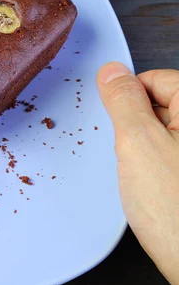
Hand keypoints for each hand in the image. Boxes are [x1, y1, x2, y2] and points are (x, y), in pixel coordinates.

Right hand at [97, 62, 178, 283]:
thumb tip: (113, 72)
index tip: (121, 122)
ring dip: (144, 149)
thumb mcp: (138, 143)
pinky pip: (169, 158)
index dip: (130, 98)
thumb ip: (124, 101)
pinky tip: (155, 189)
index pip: (158, 79)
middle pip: (162, 105)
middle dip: (137, 126)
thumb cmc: (177, 212)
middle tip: (136, 154)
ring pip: (163, 134)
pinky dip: (155, 167)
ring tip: (148, 177)